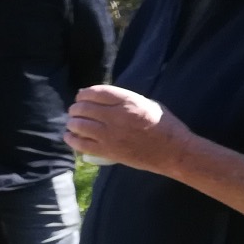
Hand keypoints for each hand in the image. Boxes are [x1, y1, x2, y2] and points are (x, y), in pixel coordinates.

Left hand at [65, 85, 190, 173]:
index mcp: (128, 101)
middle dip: (76, 108)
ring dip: (72, 122)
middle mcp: (116, 116)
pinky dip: (72, 139)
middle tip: (75, 111)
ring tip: (72, 123)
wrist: (174, 151)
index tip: (81, 96)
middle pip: (84, 108)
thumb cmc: (165, 125)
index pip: (97, 92)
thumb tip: (102, 98)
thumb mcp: (148, 103)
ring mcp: (111, 135)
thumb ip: (126, 99)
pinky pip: (82, 144)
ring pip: (79, 125)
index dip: (84, 93)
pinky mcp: (108, 151)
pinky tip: (69, 136)